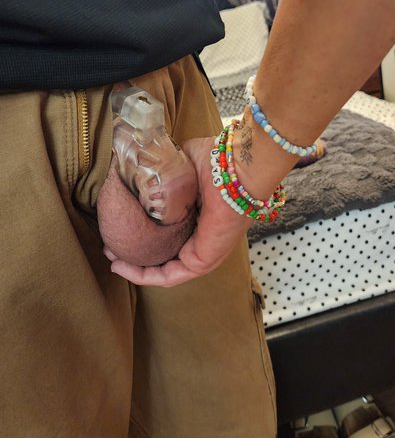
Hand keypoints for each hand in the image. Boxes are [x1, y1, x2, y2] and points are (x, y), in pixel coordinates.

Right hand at [105, 137, 250, 286]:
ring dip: (135, 266)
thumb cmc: (220, 162)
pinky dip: (143, 275)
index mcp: (201, 215)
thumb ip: (170, 165)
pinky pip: (169, 276)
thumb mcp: (186, 161)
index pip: (170, 230)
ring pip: (163, 267)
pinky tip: (121, 267)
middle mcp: (203, 236)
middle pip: (165, 252)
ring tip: (112, 257)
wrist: (238, 171)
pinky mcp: (203, 261)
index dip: (145, 231)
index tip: (121, 225)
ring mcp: (205, 251)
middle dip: (136, 251)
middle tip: (112, 243)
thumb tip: (148, 163)